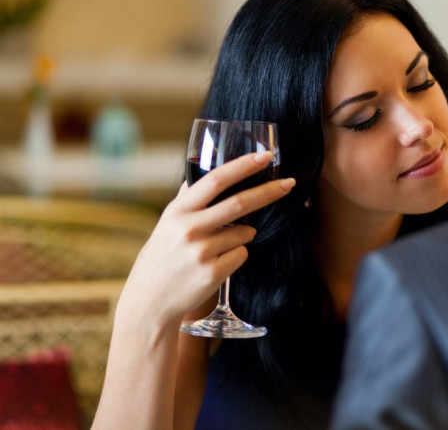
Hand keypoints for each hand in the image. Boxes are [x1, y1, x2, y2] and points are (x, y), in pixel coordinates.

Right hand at [116, 151, 294, 329]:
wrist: (149, 301)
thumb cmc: (162, 257)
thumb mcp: (167, 223)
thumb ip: (186, 200)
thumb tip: (200, 174)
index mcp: (178, 211)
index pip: (215, 180)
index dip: (243, 166)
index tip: (265, 156)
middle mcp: (188, 228)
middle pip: (239, 203)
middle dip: (269, 191)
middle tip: (289, 183)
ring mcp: (201, 252)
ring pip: (244, 233)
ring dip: (244, 234)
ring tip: (220, 245)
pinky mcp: (213, 273)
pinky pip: (241, 254)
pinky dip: (237, 255)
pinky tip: (217, 263)